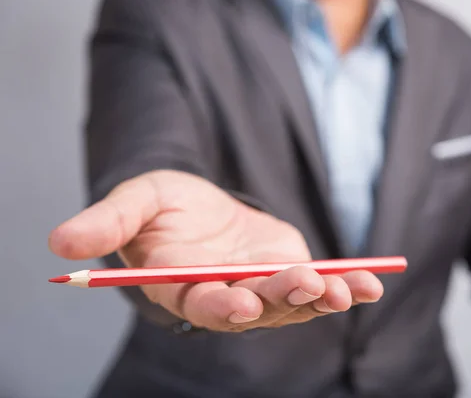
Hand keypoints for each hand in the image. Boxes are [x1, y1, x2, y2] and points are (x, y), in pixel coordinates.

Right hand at [49, 170, 383, 330]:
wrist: (200, 204)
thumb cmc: (162, 206)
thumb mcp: (134, 202)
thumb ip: (105, 222)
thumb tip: (59, 242)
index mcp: (184, 286)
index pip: (200, 303)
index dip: (219, 302)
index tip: (238, 298)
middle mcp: (227, 297)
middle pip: (256, 308)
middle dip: (281, 298)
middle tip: (307, 285)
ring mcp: (263, 289)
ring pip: (293, 303)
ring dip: (322, 298)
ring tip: (352, 290)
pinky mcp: (290, 274)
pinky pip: (319, 286)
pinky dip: (344, 286)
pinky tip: (372, 284)